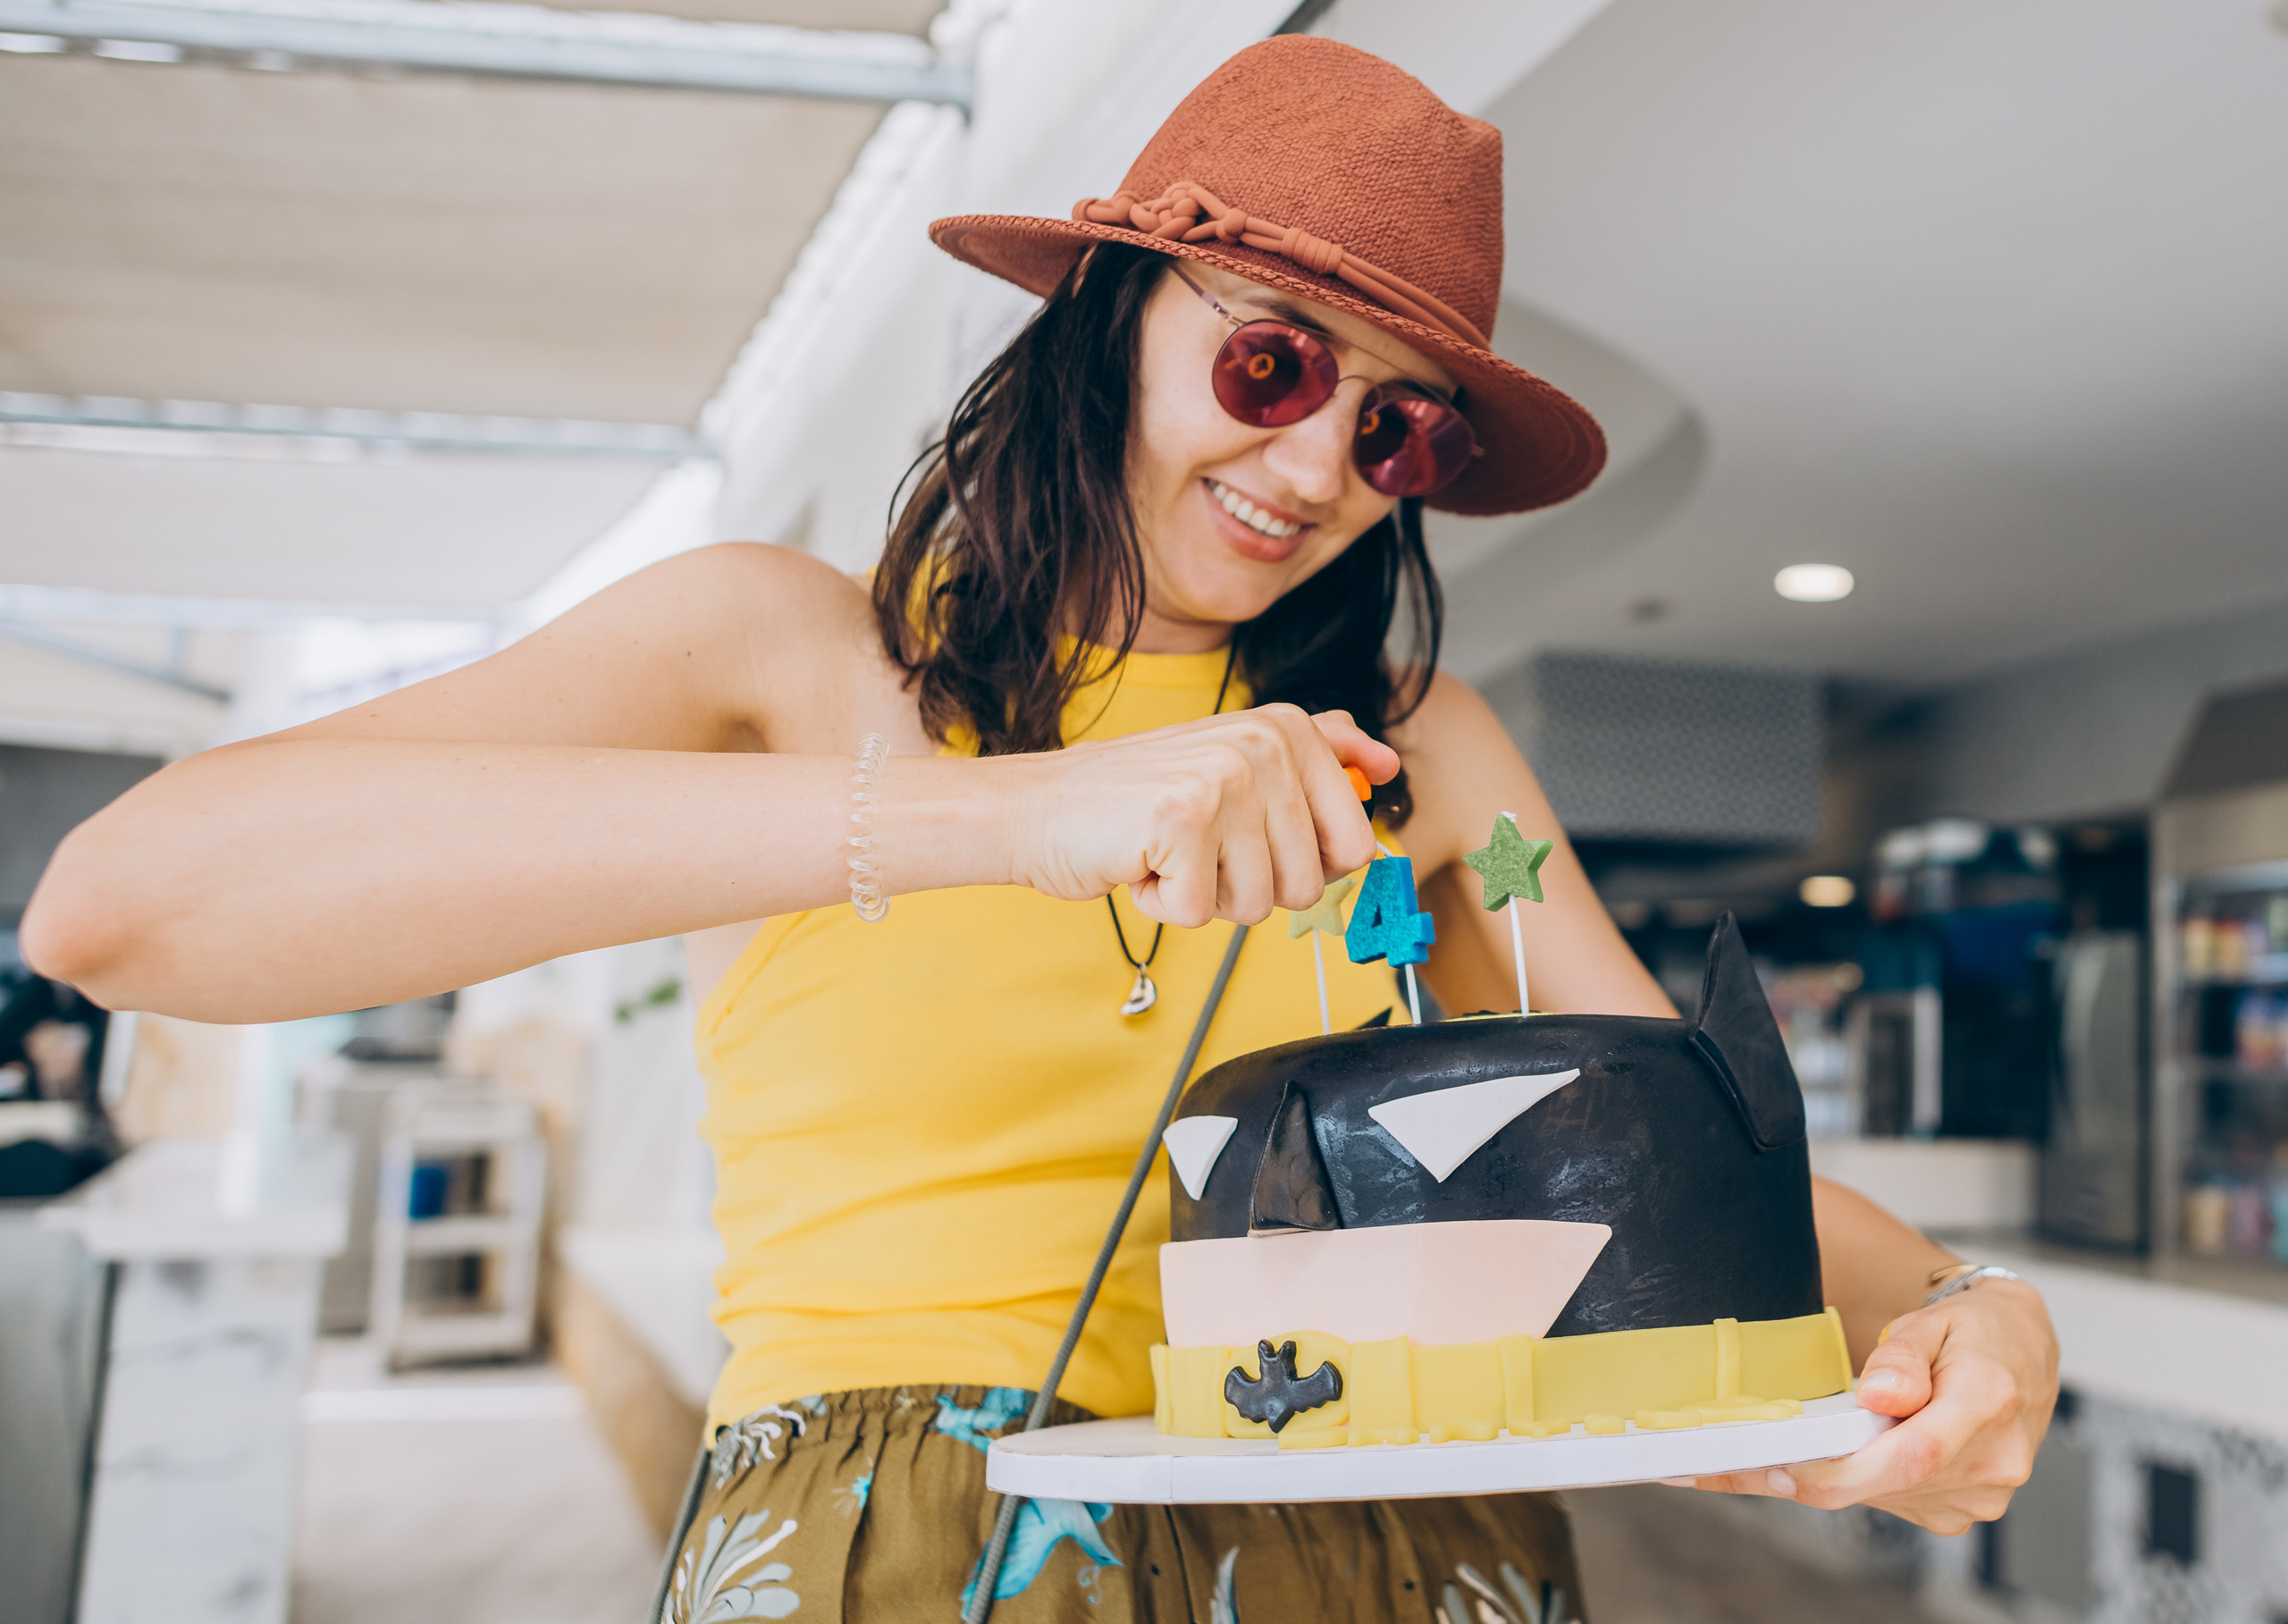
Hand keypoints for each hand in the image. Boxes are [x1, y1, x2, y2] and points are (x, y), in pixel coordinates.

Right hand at [1002, 703, 1397, 927]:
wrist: (1039, 808)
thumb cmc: (1136, 801)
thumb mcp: (1232, 761)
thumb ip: (1313, 755)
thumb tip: (1381, 763)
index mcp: (1286, 729)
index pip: (1354, 842)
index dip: (1304, 867)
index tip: (1254, 844)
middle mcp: (1262, 744)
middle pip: (1308, 882)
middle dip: (1249, 885)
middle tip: (1199, 848)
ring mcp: (1223, 779)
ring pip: (1259, 902)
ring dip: (1208, 896)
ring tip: (1169, 852)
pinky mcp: (1183, 821)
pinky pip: (1204, 912)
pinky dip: (1168, 905)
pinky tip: (1141, 863)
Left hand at [1673, 1278, 2058, 1533]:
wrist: (2024, 1352)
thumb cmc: (1979, 1331)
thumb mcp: (1937, 1320)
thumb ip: (1903, 1357)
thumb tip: (1879, 1395)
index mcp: (1986, 1408)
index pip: (1907, 1457)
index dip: (1835, 1471)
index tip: (1773, 1468)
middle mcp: (1989, 1464)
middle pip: (1877, 1484)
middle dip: (1800, 1473)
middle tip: (1722, 1463)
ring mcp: (1978, 1495)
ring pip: (1876, 1496)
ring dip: (1823, 1473)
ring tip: (1770, 1445)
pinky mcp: (1959, 1507)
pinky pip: (1889, 1500)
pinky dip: (1852, 1478)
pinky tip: (1830, 1453)